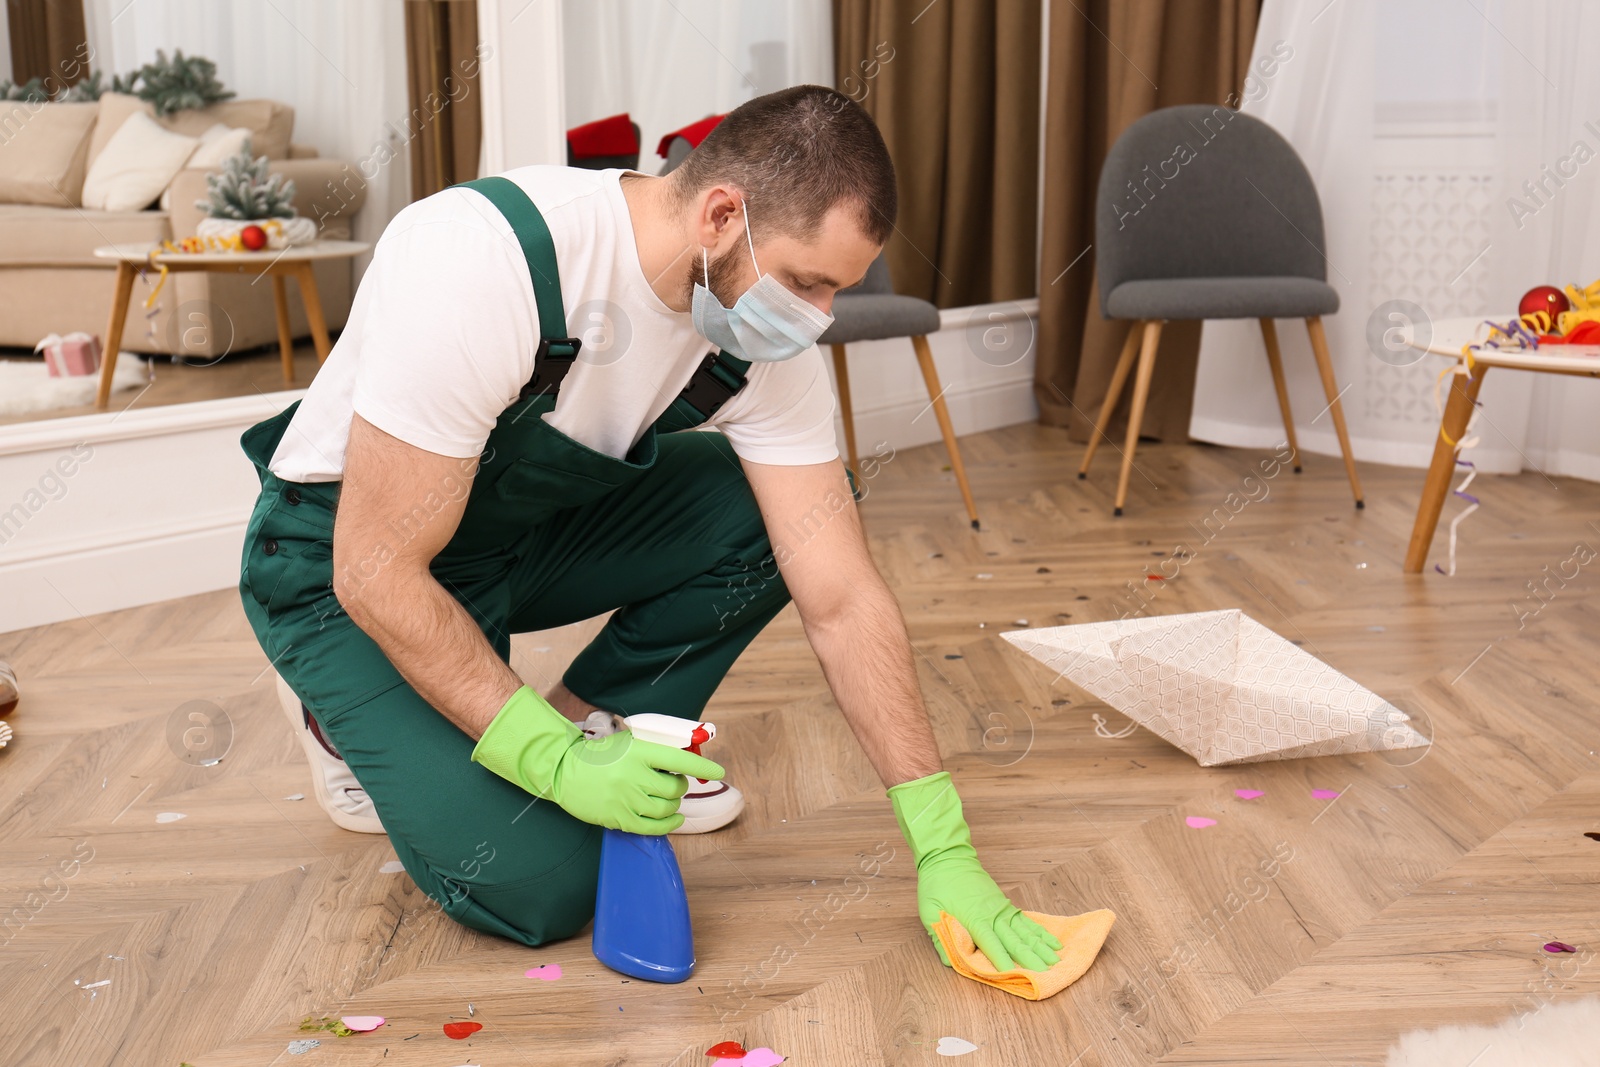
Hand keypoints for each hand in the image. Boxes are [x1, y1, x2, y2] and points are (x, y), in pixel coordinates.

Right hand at [471, 686, 724, 833]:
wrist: (563, 769)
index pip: (680, 760)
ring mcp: (626, 798)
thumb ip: (654, 753)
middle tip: (674, 783)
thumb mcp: (628, 744)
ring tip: (669, 800)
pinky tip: (673, 821)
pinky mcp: (618, 817)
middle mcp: (634, 775)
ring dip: (674, 806)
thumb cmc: (599, 755)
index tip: (718, 771)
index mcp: (638, 752)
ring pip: (666, 809)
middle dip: (680, 787)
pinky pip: (652, 827)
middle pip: (674, 788)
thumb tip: (686, 763)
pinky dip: (668, 826)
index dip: (703, 766)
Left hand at [888, 771, 1062, 971]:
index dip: (1002, 960)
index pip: (991, 944)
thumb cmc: (937, 886)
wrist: (948, 857)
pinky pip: (1026, 921)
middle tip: (1047, 974)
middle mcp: (993, 915)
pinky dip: (1040, 932)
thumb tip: (949, 962)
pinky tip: (1053, 942)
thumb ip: (940, 938)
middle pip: (1015, 940)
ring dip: (1041, 947)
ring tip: (1057, 961)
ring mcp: (1002, 909)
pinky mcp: (1006, 904)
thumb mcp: (930, 912)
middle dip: (1030, 959)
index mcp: (974, 919)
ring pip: (1025, 932)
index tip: (1014, 975)